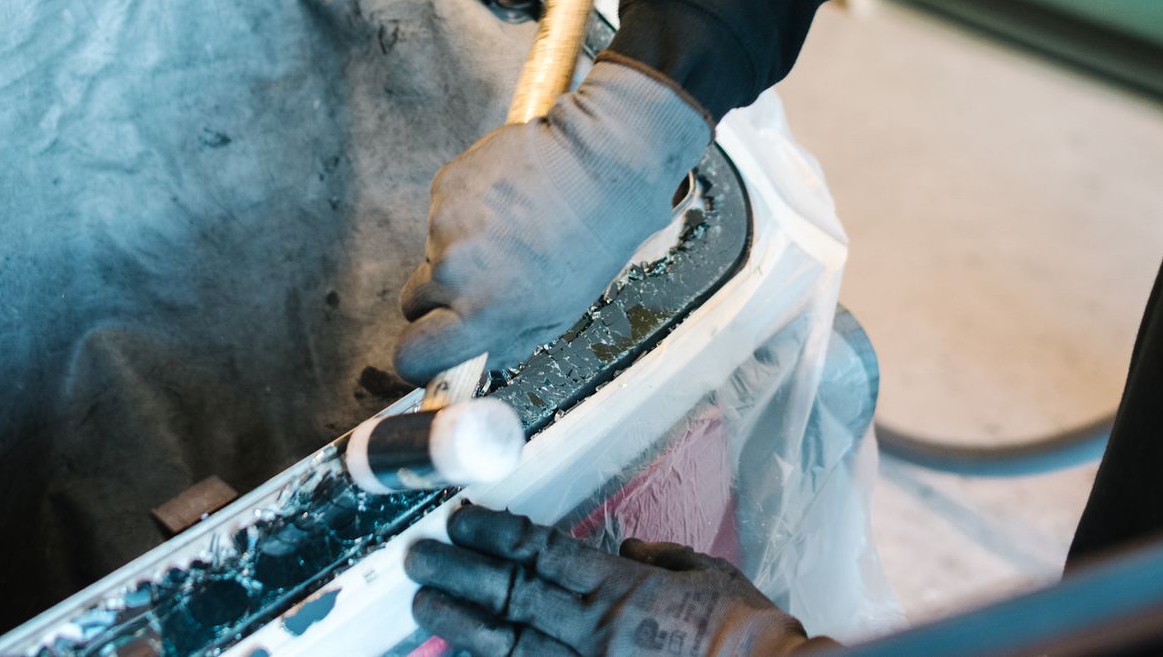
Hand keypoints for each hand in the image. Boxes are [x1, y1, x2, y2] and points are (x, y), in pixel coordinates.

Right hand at [394, 57, 711, 383]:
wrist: (600, 164)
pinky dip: (465, 212)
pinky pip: (442, 214)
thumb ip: (507, 341)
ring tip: (509, 231)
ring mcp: (444, 224)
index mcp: (482, 312)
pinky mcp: (445, 185)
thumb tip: (474, 358)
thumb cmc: (592, 240)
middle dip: (438, 298)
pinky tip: (505, 203)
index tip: (432, 347)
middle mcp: (454, 271)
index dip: (421, 355)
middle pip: (412, 302)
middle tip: (483, 280)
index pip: (412, 354)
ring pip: (432, 253)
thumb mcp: (559, 313)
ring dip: (459, 249)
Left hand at [407, 506, 826, 656]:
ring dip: (461, 625)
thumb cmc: (745, 630)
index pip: (541, 553)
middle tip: (418, 558)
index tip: (460, 519)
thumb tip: (629, 549)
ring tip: (424, 607)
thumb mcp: (706, 573)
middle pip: (511, 596)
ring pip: (508, 646)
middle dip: (459, 574)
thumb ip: (661, 558)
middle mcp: (594, 630)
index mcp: (620, 588)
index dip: (494, 534)